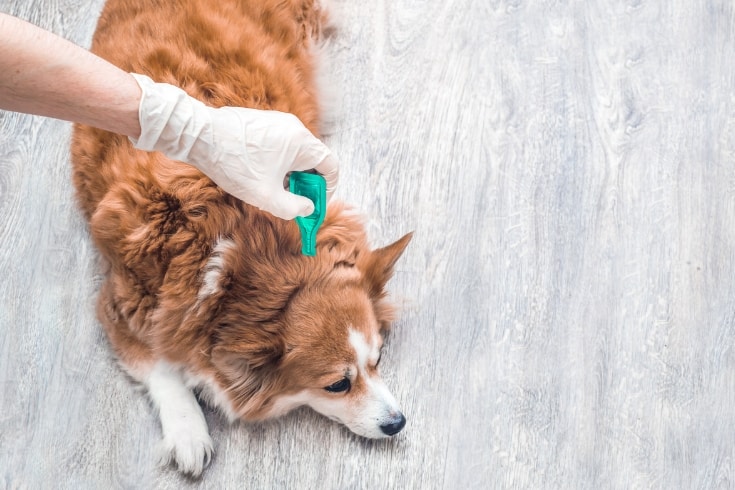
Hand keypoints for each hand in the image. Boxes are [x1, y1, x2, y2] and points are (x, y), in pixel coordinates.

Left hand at [129, 74, 337, 219]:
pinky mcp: (265, 122)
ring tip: (275, 190)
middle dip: (307, 184)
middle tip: (294, 202)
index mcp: (302, 143)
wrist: (199, 135)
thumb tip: (307, 209)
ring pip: (298, 153)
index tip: (314, 204)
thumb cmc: (233, 164)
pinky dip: (281, 163)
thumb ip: (293, 208)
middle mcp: (295, 128)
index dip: (327, 190)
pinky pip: (283, 145)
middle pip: (315, 160)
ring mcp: (280, 122)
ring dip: (293, 174)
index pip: (331, 166)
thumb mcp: (266, 196)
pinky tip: (262, 175)